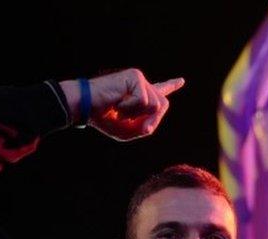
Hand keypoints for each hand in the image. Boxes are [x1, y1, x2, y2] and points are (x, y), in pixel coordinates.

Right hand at [60, 68, 184, 140]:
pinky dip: (129, 108)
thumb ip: (143, 130)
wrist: (86, 106)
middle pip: (162, 105)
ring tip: (119, 109)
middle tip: (133, 123)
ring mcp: (139, 79)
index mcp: (140, 94)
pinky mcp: (135, 77)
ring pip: (154, 105)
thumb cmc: (103, 118)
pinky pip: (143, 100)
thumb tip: (150, 127)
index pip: (160, 91)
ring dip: (137, 114)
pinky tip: (117, 103)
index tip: (181, 80)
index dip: (171, 86)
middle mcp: (141, 84)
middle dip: (153, 120)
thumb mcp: (126, 132)